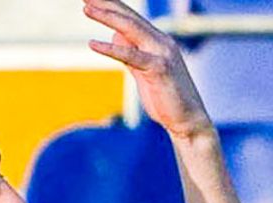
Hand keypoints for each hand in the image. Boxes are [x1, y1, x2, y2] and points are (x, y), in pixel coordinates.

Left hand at [83, 0, 212, 138]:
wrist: (187, 119)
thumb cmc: (165, 96)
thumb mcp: (142, 72)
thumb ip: (130, 53)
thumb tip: (115, 36)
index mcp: (156, 41)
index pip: (130, 18)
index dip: (111, 6)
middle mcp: (160, 41)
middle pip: (129, 17)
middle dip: (107, 3)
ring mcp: (161, 53)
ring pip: (131, 29)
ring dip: (107, 17)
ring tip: (86, 8)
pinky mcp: (158, 69)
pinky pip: (131, 56)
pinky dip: (111, 49)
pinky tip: (92, 43)